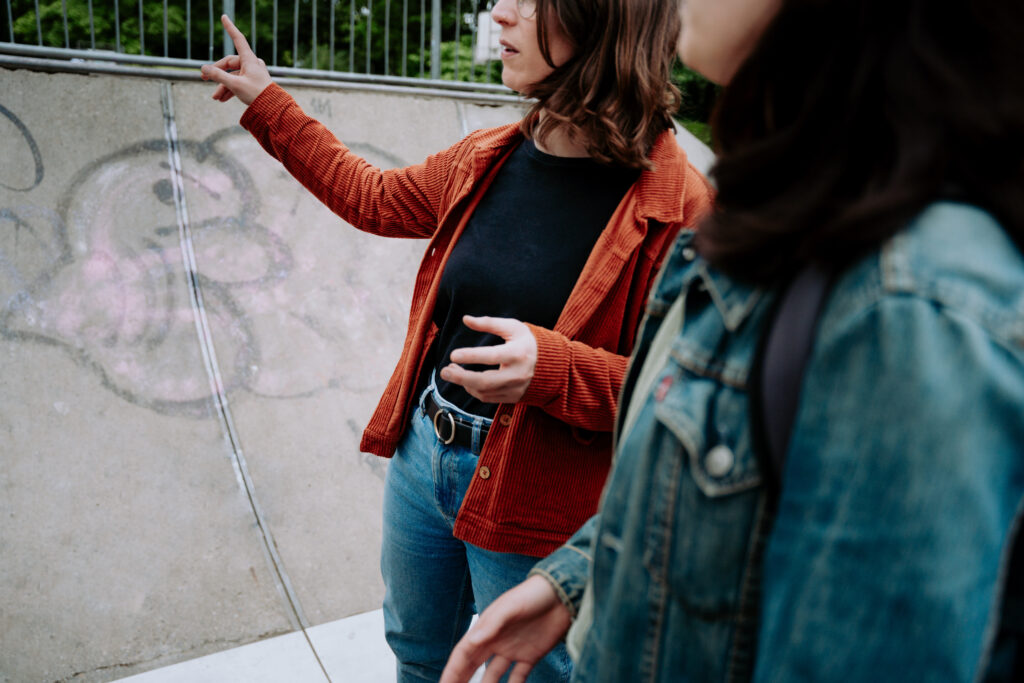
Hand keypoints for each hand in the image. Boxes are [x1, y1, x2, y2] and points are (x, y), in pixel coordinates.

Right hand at [200, 15, 272, 104]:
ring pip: (233, 76)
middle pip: (230, 63)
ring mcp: (253, 74)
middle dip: (217, 73)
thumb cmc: (256, 94)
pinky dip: (230, 90)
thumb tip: (204, 69)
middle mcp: (252, 64)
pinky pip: (239, 83)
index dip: (230, 28)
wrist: (273, 109)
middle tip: (203, 78)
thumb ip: (218, 76)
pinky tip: (222, 99)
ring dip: (223, 86)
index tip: (224, 17)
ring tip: (215, 98)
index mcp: (249, 59)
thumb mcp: (235, 84)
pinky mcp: (254, 83)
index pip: (238, 39)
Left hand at [439, 316, 537, 403]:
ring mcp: (516, 388)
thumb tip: (466, 319)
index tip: (453, 355)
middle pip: (484, 381)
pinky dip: (474, 390)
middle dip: (461, 377)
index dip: (470, 356)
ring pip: (484, 392)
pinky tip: (466, 381)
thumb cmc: (529, 341)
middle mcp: (517, 374)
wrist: (553, 365)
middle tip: (444, 370)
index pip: (490, 356)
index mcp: (518, 353)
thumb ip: (489, 323)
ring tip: (452, 372)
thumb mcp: (513, 327)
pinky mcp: (513, 397)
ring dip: (464, 383)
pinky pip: (489, 398)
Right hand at [440, 575, 570, 682]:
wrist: (563, 594)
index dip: (452, 670)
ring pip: (493, 675)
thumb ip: (492, 624)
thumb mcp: (511, 606)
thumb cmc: (533, 594)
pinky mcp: (531, 655)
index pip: (464, 653)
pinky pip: (518, 677)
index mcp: (486, 628)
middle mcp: (496, 641)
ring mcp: (513, 649)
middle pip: (473, 666)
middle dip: (461, 680)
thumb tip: (472, 640)